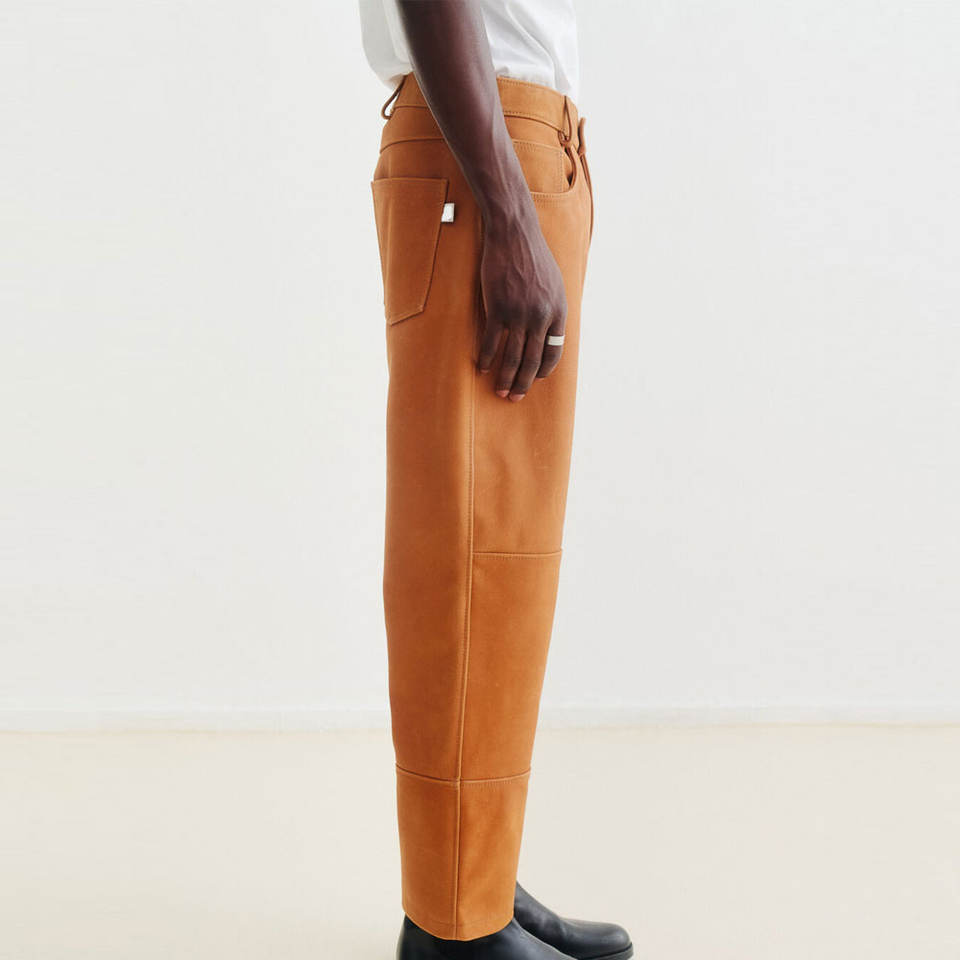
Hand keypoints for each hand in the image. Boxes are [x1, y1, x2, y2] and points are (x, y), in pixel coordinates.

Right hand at [477, 209, 566, 400]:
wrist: (514, 233)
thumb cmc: (533, 256)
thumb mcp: (554, 283)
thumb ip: (552, 308)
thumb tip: (550, 329)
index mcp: (558, 311)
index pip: (553, 352)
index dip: (543, 369)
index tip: (535, 379)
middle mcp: (541, 316)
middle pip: (532, 360)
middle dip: (523, 383)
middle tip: (514, 398)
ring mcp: (519, 313)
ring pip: (512, 356)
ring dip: (505, 377)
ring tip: (499, 391)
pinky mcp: (498, 308)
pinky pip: (492, 341)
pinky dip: (486, 357)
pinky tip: (481, 366)